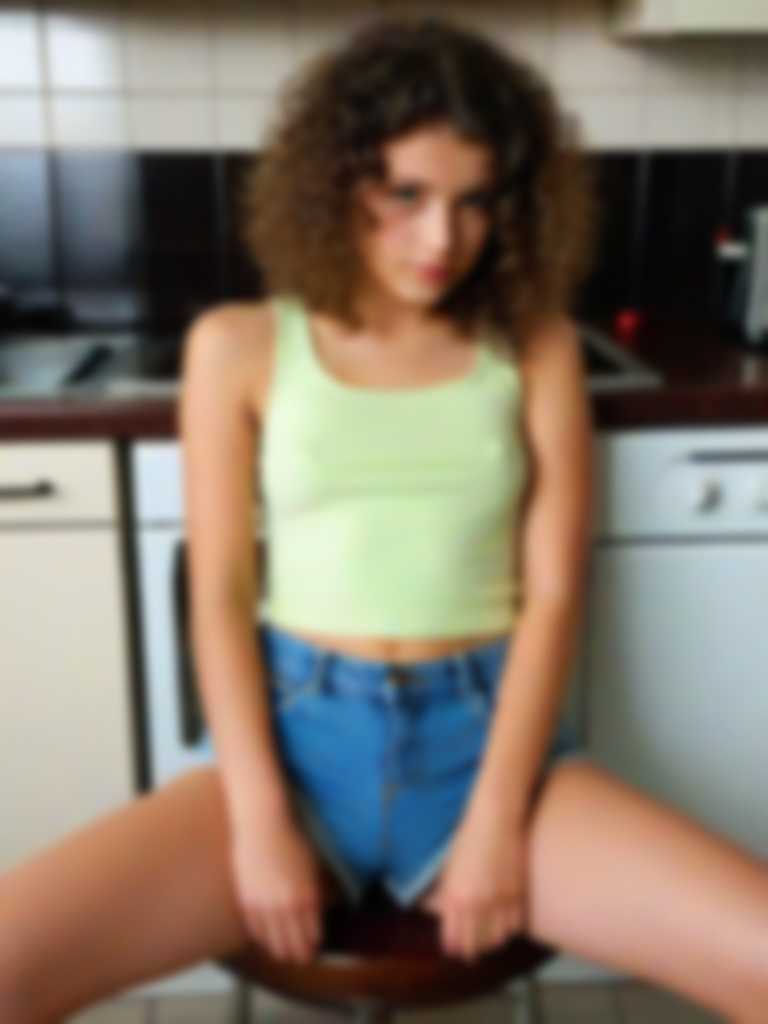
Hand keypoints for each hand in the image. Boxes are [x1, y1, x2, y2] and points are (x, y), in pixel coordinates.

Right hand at [230, 811, 326, 962]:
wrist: (262, 826)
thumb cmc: (290, 841)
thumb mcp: (311, 866)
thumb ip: (315, 892)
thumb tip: (317, 911)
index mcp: (307, 897)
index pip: (312, 935)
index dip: (312, 946)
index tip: (312, 949)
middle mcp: (286, 905)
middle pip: (293, 944)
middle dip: (298, 954)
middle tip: (299, 957)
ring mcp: (264, 905)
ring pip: (273, 942)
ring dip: (279, 950)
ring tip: (282, 953)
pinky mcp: (246, 901)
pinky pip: (255, 930)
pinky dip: (261, 937)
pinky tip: (265, 939)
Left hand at [422, 809, 526, 961]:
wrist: (495, 819)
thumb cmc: (467, 839)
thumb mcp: (448, 867)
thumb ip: (445, 893)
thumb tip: (438, 911)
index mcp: (455, 897)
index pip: (453, 937)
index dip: (453, 946)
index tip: (453, 949)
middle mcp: (477, 903)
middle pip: (475, 944)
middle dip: (471, 950)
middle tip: (470, 951)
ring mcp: (499, 900)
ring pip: (497, 939)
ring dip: (491, 942)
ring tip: (488, 940)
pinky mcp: (518, 894)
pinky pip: (515, 926)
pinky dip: (509, 930)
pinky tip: (504, 927)